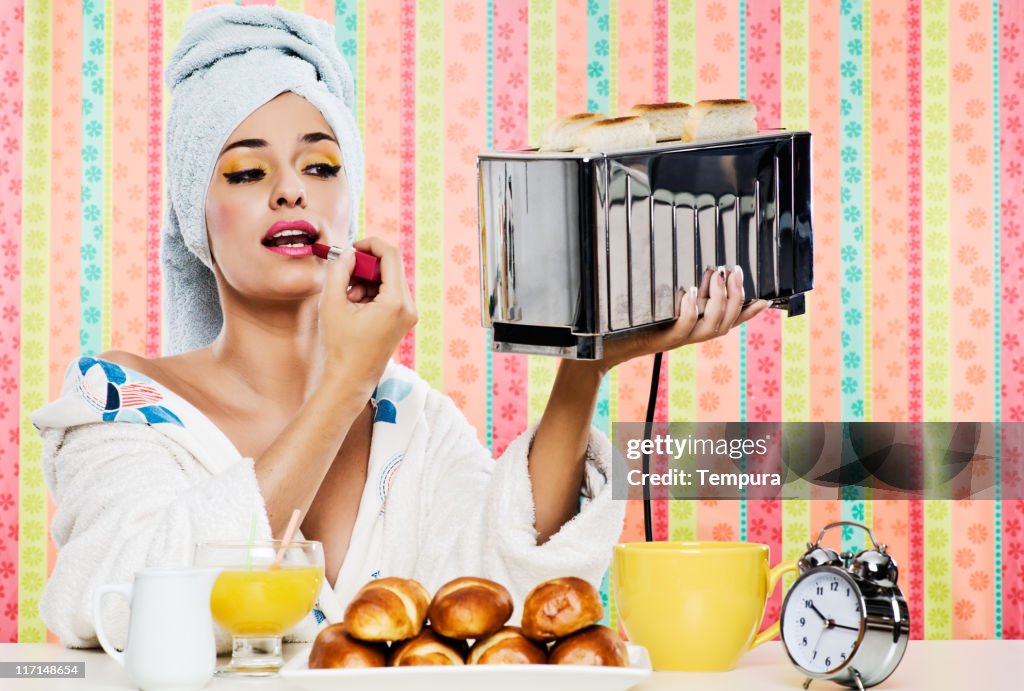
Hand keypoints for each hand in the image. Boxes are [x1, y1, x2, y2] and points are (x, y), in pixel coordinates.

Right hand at [318, 237, 416, 391]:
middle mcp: (408, 307)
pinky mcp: (403, 320)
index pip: (391, 256)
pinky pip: (389, 293)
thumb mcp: (332, 304)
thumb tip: (349, 253)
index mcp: (396, 302)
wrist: (350, 380)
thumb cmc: (340, 346)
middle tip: (344, 277)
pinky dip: (371, 292)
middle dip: (365, 267)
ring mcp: (408, 314)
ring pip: (389, 280)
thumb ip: (339, 271)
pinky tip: (355, 307)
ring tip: (347, 299)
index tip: (351, 248)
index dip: (371, 245)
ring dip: (366, 281)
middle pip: (390, 267)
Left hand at [590, 266, 771, 374]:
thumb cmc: (635, 320)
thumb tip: (710, 268)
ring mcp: (679, 339)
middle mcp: (693, 335)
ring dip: (718, 301)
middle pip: (726, 323)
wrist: (608, 343)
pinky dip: (690, 310)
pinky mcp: (663, 340)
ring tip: (717, 277)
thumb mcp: (666, 302)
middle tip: (735, 272)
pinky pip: (683, 328)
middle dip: (736, 297)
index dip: (749, 312)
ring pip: (711, 327)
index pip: (730, 321)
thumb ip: (688, 291)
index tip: (766, 299)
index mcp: (697, 327)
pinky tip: (690, 293)